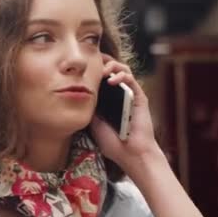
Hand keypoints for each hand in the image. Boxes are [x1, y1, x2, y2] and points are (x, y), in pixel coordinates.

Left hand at [89, 54, 165, 175]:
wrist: (130, 154)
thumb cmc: (112, 143)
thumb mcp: (94, 123)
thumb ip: (89, 108)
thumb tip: (78, 93)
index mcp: (108, 99)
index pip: (101, 77)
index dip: (93, 68)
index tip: (82, 66)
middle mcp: (120, 94)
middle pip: (112, 69)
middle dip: (102, 62)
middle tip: (93, 62)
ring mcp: (130, 94)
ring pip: (123, 70)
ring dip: (112, 65)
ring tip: (103, 71)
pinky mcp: (140, 97)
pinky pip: (131, 80)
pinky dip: (122, 75)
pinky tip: (112, 80)